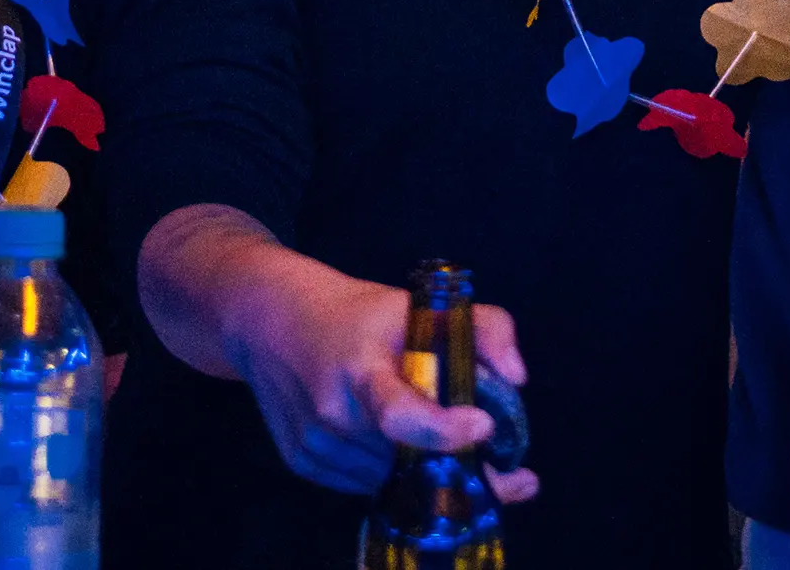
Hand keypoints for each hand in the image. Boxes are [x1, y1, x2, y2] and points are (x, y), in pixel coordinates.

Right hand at [225, 253, 538, 501]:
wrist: (272, 321)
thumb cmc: (356, 312)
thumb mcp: (420, 304)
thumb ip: (483, 327)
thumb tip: (517, 378)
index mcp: (360, 370)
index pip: (400, 415)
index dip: (444, 430)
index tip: (484, 426)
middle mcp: (333, 416)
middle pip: (408, 459)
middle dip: (459, 465)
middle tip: (508, 471)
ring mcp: (315, 446)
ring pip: (391, 480)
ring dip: (424, 469)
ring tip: (440, 440)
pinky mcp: (303, 463)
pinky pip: (365, 483)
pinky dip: (391, 470)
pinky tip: (395, 441)